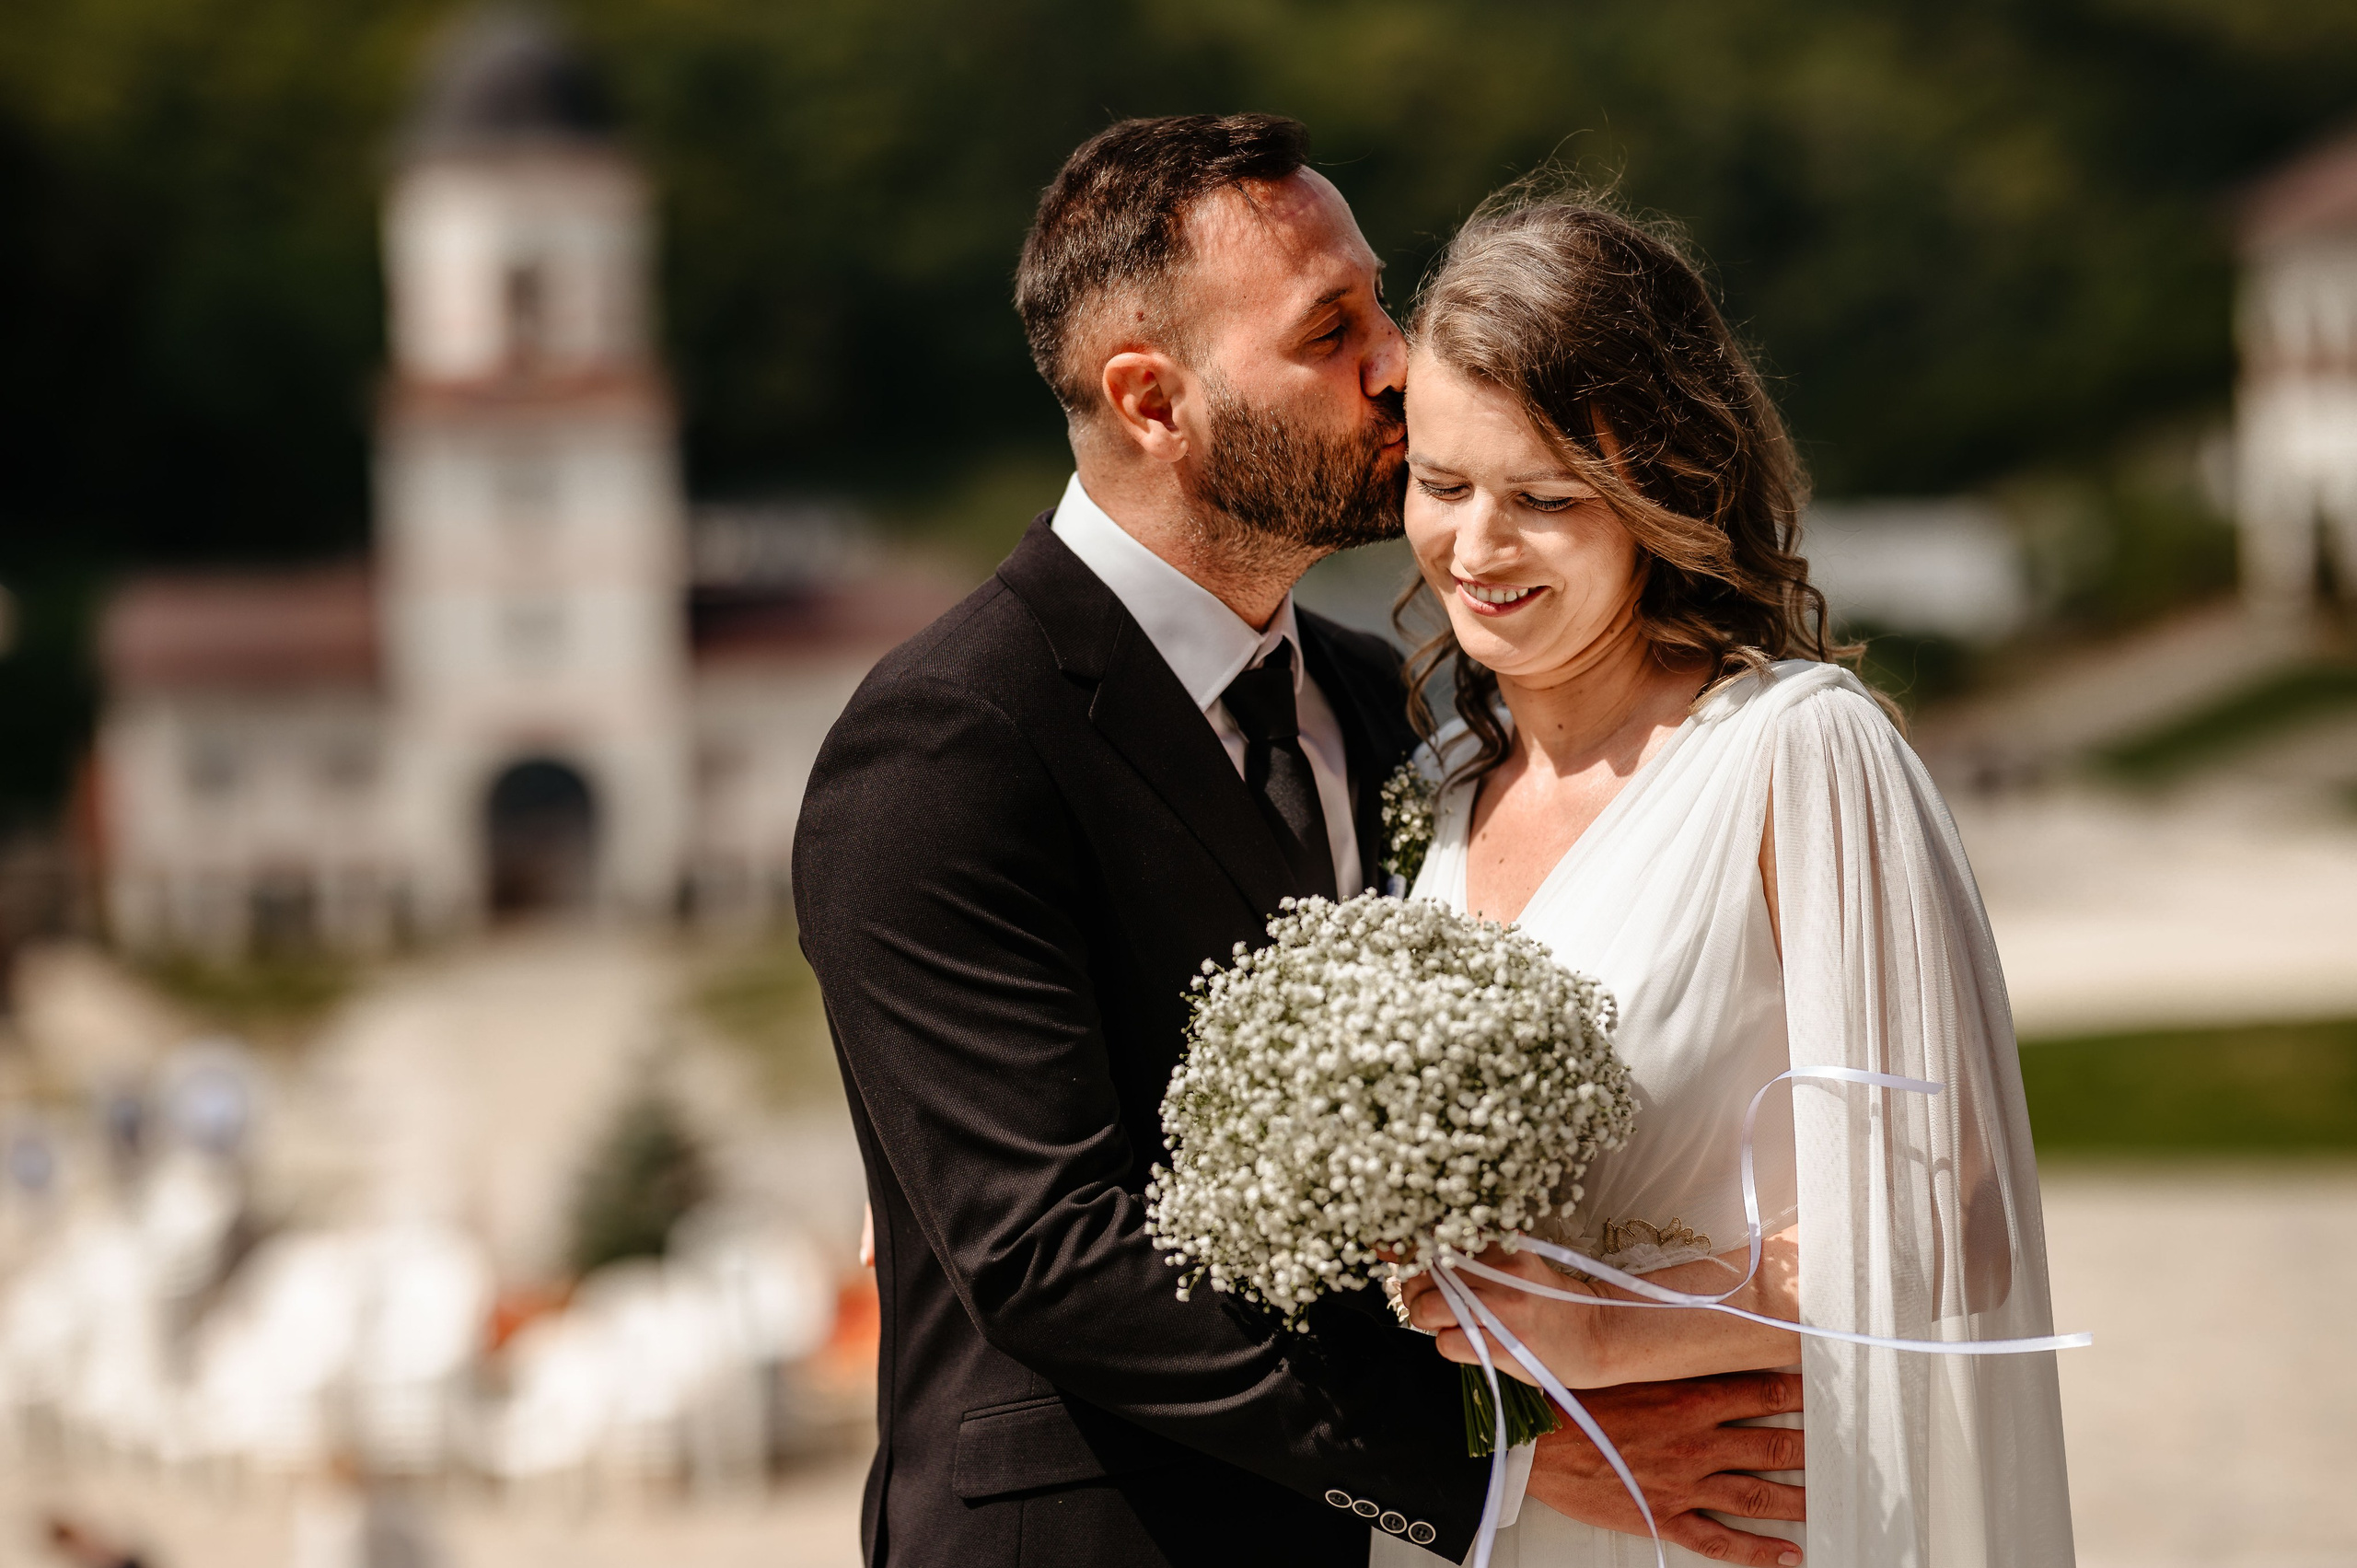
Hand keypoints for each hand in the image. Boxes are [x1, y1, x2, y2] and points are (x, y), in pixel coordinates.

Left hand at [1398, 1247, 1614, 1385]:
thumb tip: (1392, 1247)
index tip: (1392, 1252)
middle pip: (1420, 1272)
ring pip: (1424, 1307)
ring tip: (1448, 1320)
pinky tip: (1470, 1340)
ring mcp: (1500, 1307)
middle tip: (1432, 1297)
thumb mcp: (1508, 1259)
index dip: (1405, 1248)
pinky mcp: (1501, 1344)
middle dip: (1414, 1288)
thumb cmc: (1542, 1297)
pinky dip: (1448, 1344)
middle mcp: (1498, 1268)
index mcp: (1499, 1241)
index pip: (1432, 1235)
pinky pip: (1443, 1343)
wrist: (1592, 1332)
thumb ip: (1461, 1250)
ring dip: (1425, 1317)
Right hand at [1525, 1373, 1806, 1566]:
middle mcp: (1696, 1444)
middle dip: (1807, 1447)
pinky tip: (1787, 1554)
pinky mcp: (1667, 1518)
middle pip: (1769, 1444)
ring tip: (1823, 1501)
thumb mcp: (1624, 1371)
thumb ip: (1666, 1368)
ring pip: (1756, 1494)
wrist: (1537, 1443)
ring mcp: (1684, 1485)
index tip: (1815, 1389)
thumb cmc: (1572, 1404)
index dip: (1792, 1391)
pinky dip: (1759, 1551)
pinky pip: (1722, 1541)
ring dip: (1795, 1499)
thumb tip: (1692, 1354)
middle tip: (1837, 1449)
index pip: (1757, 1391)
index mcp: (1686, 1400)